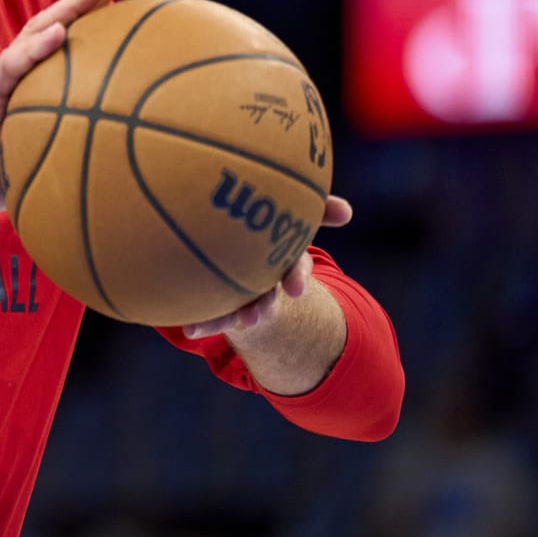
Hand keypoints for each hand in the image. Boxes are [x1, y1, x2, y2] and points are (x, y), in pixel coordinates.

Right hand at [0, 0, 144, 217]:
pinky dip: (35, 49)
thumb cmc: (4, 173)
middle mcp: (28, 67)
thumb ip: (87, 141)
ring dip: (72, 3)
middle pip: (67, 17)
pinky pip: (13, 67)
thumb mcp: (57, 153)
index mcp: (47, 77)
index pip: (87, 34)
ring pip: (40, 29)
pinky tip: (58, 35)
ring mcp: (6, 76)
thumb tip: (145, 155)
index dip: (120, 11)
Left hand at [181, 195, 353, 338]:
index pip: (296, 266)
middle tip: (253, 317)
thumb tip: (348, 212)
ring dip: (230, 319)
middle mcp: (265, 276)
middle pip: (267, 294)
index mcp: (283, 255)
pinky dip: (202, 323)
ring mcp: (243, 288)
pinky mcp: (221, 299)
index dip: (297, 277)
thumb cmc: (269, 217)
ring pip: (240, 307)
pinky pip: (212, 312)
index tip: (294, 289)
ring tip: (211, 329)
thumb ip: (317, 207)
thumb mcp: (291, 207)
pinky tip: (189, 329)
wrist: (234, 237)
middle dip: (262, 307)